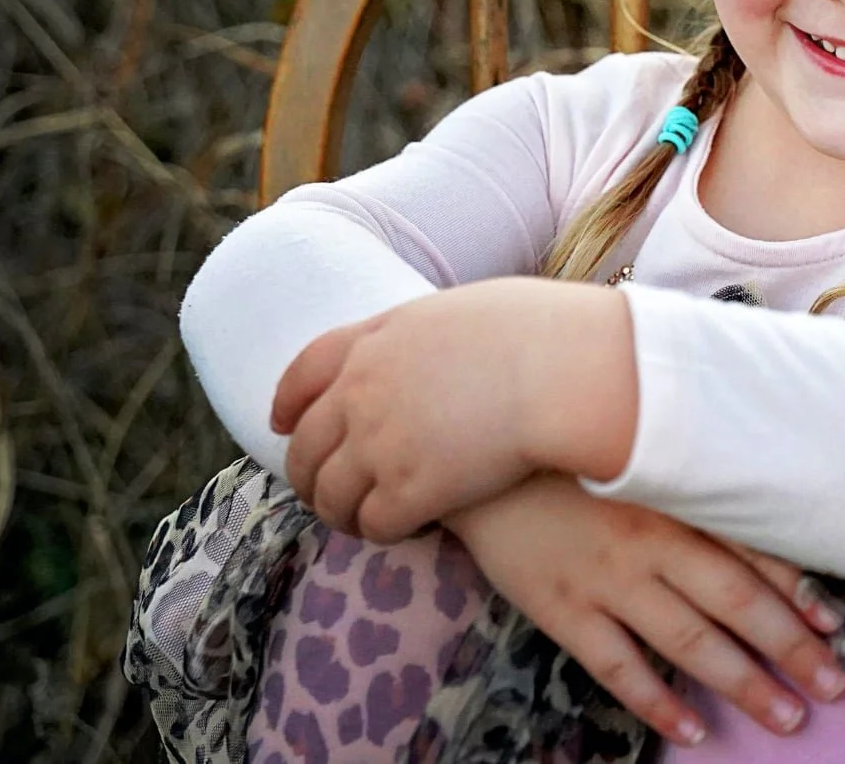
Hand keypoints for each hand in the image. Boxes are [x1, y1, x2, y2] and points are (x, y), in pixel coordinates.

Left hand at [271, 287, 551, 540]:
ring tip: (362, 521)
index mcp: (374, 340)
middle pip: (305, 445)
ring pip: (329, 496)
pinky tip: (409, 529)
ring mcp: (378, 443)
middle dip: (307, 475)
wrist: (562, 371)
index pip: (303, 373)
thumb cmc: (540, 332)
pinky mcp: (408, 491)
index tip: (282, 424)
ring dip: (340, 514)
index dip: (287, 404)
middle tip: (325, 492)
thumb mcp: (463, 311)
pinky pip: (373, 525)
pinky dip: (381, 532)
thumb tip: (433, 355)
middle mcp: (360, 391)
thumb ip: (426, 338)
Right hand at [445, 471, 844, 745]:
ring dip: (743, 683)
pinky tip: (694, 730)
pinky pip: (618, 667)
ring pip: (689, 642)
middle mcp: (652, 543)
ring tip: (787, 718)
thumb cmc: (571, 444)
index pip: (752, 549)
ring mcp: (607, 581)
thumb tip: (760, 490)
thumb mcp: (639, 445)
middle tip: (835, 686)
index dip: (798, 589)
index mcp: (676, 497)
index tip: (837, 624)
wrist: (481, 449)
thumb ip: (694, 470)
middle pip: (736, 603)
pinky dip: (658, 701)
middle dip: (791, 648)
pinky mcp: (564, 610)